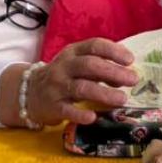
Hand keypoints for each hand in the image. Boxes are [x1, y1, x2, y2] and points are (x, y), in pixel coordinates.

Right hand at [23, 38, 137, 125]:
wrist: (29, 92)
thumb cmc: (64, 76)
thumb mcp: (78, 64)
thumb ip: (101, 67)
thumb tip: (126, 74)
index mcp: (73, 52)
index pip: (94, 45)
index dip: (113, 51)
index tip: (130, 60)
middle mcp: (64, 66)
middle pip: (90, 65)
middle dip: (113, 72)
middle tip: (132, 80)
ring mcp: (57, 86)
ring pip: (81, 88)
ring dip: (104, 93)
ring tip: (122, 99)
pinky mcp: (52, 106)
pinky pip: (67, 110)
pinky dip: (80, 114)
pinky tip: (93, 116)